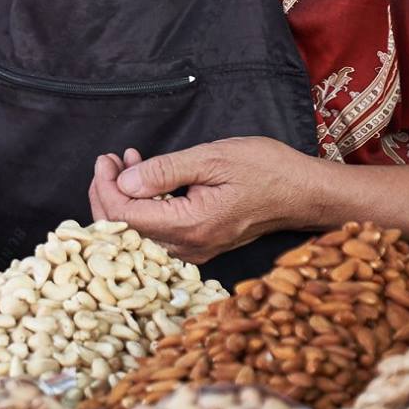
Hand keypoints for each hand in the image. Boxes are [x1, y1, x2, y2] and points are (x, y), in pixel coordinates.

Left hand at [87, 137, 325, 263]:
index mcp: (190, 225)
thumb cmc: (266, 169)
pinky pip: (158, 232)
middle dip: (108, 193)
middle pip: (125, 230)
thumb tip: (124, 182)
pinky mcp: (199, 245)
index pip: (125, 216)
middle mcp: (189, 246)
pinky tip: (147, 179)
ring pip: (139, 232)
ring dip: (125, 198)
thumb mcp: (213, 158)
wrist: (303, 193)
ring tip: (128, 162)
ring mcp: (194, 250)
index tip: (106, 160)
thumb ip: (165, 171)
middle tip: (110, 160)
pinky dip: (144, 206)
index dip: (105, 188)